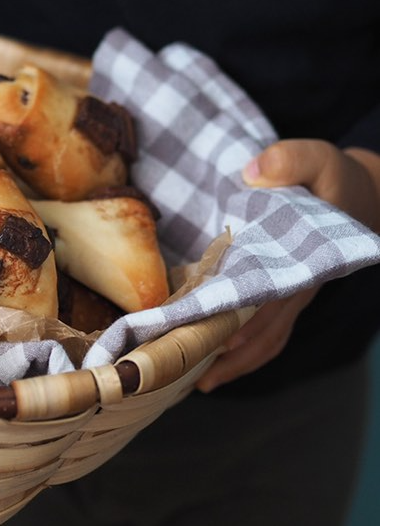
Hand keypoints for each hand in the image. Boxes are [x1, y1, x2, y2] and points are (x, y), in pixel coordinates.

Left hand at [197, 139, 379, 391]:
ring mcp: (292, 299)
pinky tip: (212, 370)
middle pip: (260, 330)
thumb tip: (253, 172)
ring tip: (194, 383)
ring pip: (263, 342)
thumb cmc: (330, 180)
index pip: (267, 295)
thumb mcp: (317, 159)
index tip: (211, 337)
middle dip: (223, 351)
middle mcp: (297, 288)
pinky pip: (265, 337)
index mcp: (303, 259)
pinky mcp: (284, 301)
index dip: (240, 317)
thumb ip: (289, 160)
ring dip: (231, 363)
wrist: (358, 196)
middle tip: (184, 370)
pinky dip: (241, 356)